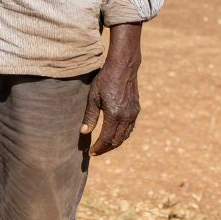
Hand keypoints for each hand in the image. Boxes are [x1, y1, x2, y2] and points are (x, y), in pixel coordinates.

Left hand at [81, 23, 141, 155]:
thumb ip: (90, 116)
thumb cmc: (105, 80)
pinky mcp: (136, 110)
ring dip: (114, 143)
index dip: (98, 147)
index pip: (106, 138)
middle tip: (96, 151)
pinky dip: (122, 135)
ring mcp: (133, 114)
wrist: (123, 67)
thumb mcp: (93, 97)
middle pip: (117, 141)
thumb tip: (84, 132)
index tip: (90, 152)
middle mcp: (126, 117)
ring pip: (125, 136)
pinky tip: (114, 135)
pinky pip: (130, 128)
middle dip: (106, 148)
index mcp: (114, 115)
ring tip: (103, 146)